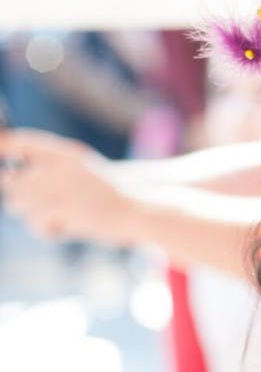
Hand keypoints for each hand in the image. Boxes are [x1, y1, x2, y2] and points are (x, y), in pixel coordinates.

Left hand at [0, 129, 133, 243]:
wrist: (135, 212)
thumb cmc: (105, 194)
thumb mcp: (80, 170)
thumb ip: (48, 169)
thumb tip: (9, 178)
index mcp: (67, 153)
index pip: (24, 142)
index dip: (5, 144)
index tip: (0, 146)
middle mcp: (60, 166)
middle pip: (11, 180)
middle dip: (18, 194)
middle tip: (41, 201)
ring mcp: (60, 188)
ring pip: (17, 205)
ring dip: (32, 214)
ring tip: (57, 215)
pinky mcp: (62, 211)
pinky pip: (35, 223)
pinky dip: (47, 229)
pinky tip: (66, 225)